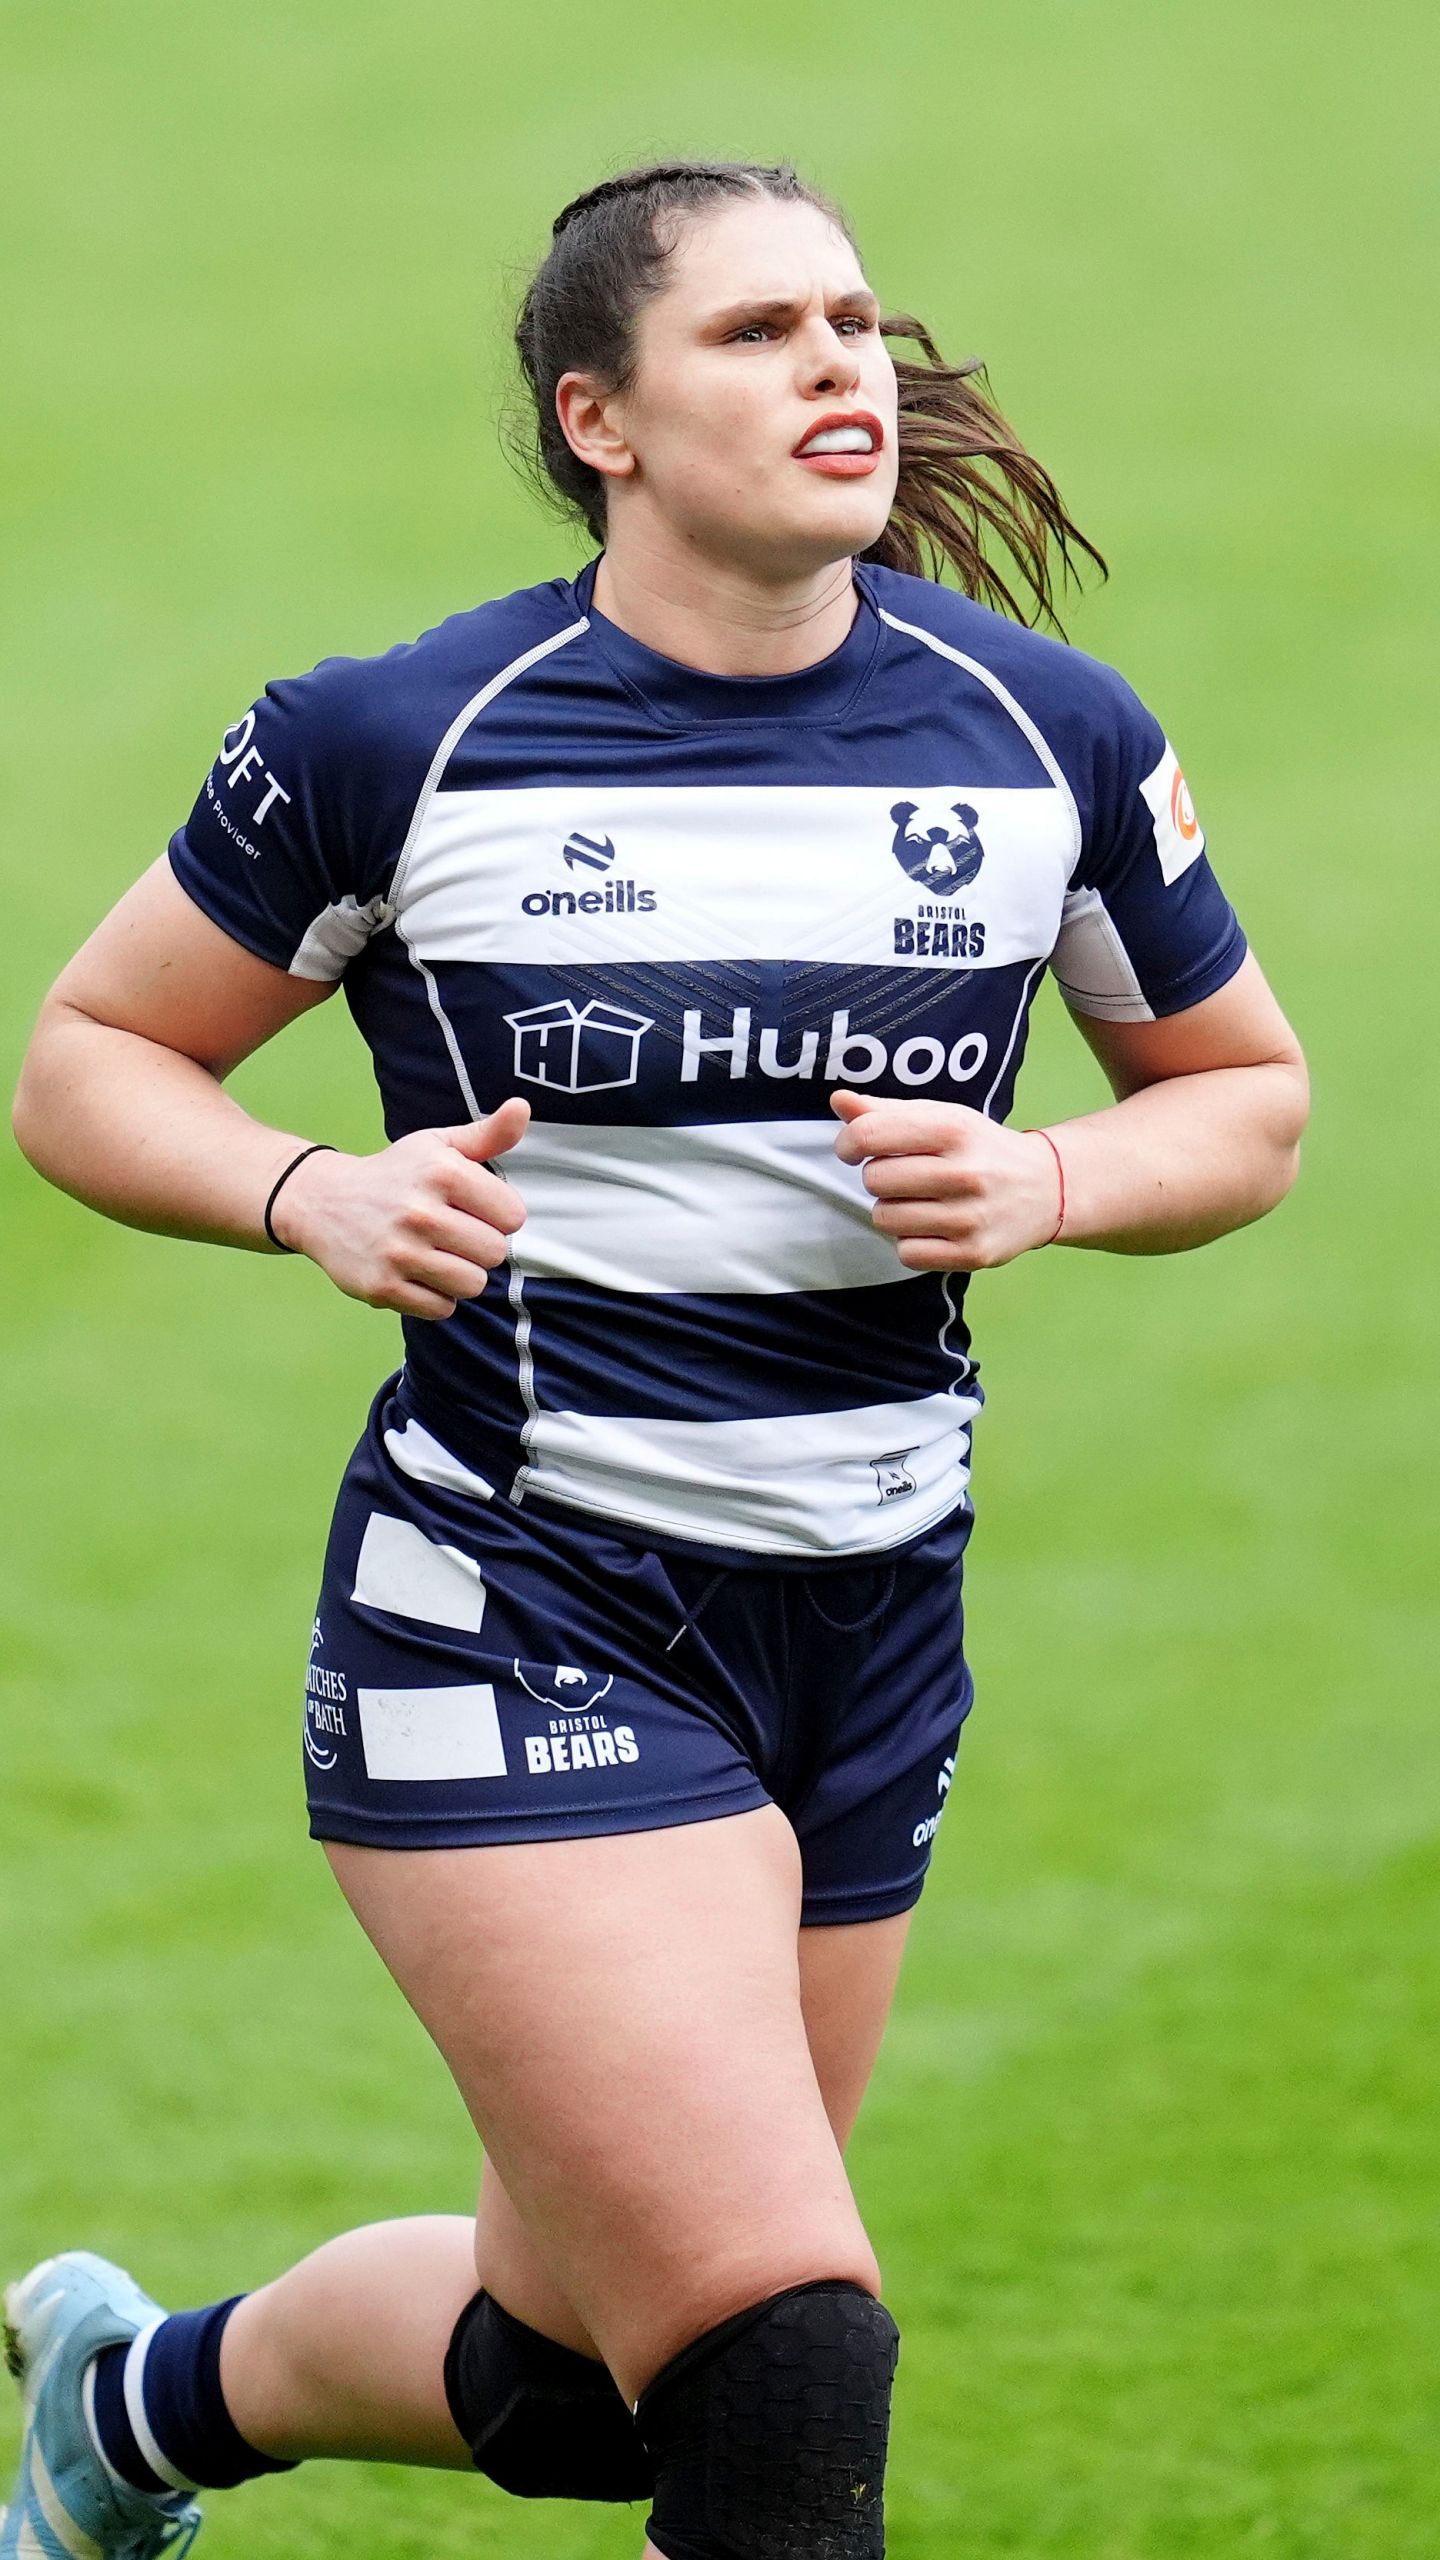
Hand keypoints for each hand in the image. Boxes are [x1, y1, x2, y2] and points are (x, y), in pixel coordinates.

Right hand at [271, 1096, 530, 1317]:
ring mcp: (399, 1252)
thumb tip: (522, 1108)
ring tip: (438, 1255)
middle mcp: (419, 1212)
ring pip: (472, 1284)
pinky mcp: (382, 1286)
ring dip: (461, 1274)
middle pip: (495, 1253)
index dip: (498, 1215)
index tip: (474, 1209)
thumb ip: (488, 1134)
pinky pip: (441, 1308)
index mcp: (442, 1172)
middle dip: (480, 1247)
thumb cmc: (395, 1174)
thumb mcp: (438, 1146)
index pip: (513, 1216)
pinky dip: (435, 1296)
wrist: (322, 1203)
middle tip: (453, 1234)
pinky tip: (416, 1273)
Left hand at [830, 1091, 1061, 1270]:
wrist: (1047, 1189)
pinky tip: (934, 1227)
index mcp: (955, 1130)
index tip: (854, 1148)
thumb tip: (839, 1100)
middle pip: (874, 1180)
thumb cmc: (981, 1149)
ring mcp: (970, 1218)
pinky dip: (911, 1242)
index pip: (870, 1135)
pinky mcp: (973, 1254)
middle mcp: (965, 1173)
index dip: (849, 1142)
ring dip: (893, 1211)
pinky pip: (906, 1253)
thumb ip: (887, 1110)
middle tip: (907, 1176)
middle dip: (880, 1177)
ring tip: (922, 1202)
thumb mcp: (943, 1118)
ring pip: (885, 1219)